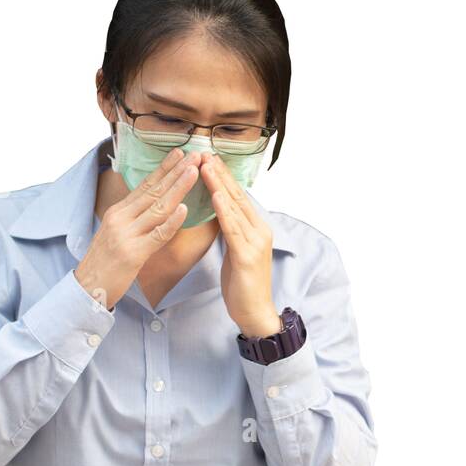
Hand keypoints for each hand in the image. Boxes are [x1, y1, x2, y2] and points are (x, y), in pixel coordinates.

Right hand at [74, 147, 202, 309]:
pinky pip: (157, 235)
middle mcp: (121, 218)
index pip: (145, 185)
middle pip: (154, 191)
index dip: (164, 168)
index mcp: (118, 211)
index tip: (180, 152)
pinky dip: (171, 222)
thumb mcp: (116, 232)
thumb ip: (133, 217)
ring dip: (178, 188)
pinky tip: (185, 209)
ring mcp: (126, 234)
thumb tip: (154, 202)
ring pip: (157, 207)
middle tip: (195, 155)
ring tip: (194, 172)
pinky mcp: (133, 253)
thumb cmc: (106, 261)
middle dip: (176, 172)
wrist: (87, 288)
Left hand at [199, 151, 281, 337]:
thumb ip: (232, 231)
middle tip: (205, 153)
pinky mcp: (248, 256)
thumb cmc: (243, 285)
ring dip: (219, 185)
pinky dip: (224, 210)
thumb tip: (221, 214)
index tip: (209, 159)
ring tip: (206, 166)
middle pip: (237, 196)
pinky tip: (215, 196)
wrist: (255, 313)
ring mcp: (256, 242)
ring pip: (235, 208)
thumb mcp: (236, 252)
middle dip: (220, 174)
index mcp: (256, 229)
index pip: (238, 197)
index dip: (224, 177)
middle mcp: (260, 231)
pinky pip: (233, 228)